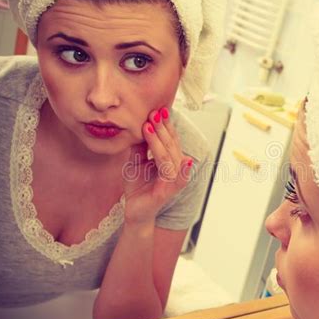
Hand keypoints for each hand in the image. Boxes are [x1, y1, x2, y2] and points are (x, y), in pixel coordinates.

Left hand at [122, 107, 192, 225]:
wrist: (134, 211)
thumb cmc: (138, 187)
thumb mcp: (136, 162)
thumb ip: (141, 147)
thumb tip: (142, 124)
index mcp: (171, 160)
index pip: (170, 139)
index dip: (165, 124)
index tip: (158, 108)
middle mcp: (176, 169)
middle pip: (172, 144)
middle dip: (163, 127)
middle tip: (155, 111)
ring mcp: (174, 180)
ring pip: (170, 156)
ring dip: (160, 140)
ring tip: (149, 125)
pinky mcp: (168, 191)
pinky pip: (173, 176)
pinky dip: (176, 166)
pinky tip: (184, 159)